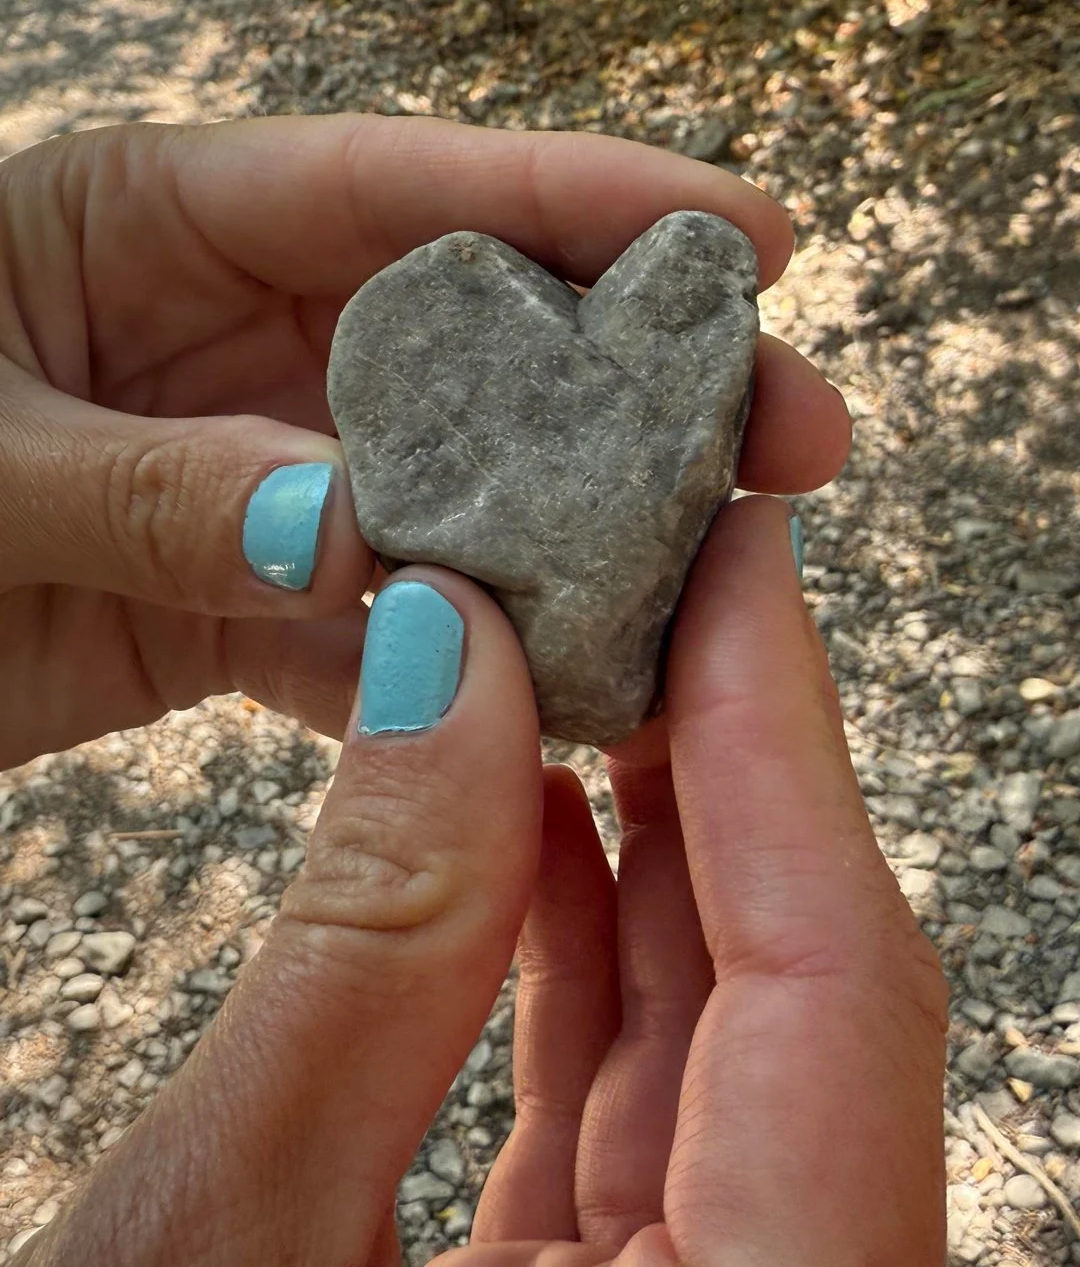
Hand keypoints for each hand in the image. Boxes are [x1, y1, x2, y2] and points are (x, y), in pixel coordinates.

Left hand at [0, 115, 848, 766]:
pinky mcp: (236, 606)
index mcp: (152, 219)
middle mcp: (230, 338)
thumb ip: (143, 485)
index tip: (742, 236)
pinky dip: (456, 671)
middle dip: (634, 390)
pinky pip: (374, 633)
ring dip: (570, 549)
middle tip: (792, 436)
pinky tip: (554, 700)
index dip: (580, 202)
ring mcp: (249, 478)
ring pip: (447, 503)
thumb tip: (350, 532)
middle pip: (471, 350)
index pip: (399, 190)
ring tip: (702, 588)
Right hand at [16, 498, 946, 1266]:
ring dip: (647, 838)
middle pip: (799, 997)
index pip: (839, 989)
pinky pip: (632, 1102)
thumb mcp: (218, 1252)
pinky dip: (576, 948)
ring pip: (721, 1039)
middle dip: (718, 757)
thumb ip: (363, 955)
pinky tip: (516, 819)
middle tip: (654, 575)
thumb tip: (447, 666)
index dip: (787, 736)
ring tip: (574, 666)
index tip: (741, 560)